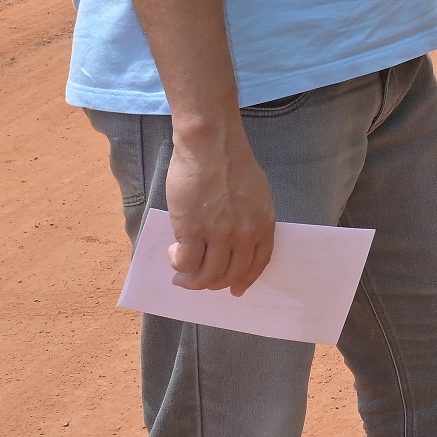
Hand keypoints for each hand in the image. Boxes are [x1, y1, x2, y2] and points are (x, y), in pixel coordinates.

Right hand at [163, 117, 276, 294]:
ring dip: (192, 281)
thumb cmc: (231, 162)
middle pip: (230, 274)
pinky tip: (173, 255)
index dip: (245, 280)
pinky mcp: (193, 231)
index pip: (258, 264)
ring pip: (207, 275)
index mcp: (263, 224)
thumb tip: (235, 239)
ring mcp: (219, 235)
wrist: (211, 146)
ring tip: (180, 275)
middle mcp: (245, 234)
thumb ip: (250, 218)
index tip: (236, 290)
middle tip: (197, 280)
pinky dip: (178, 265)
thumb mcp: (256, 193)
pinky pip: (186, 263)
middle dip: (213, 283)